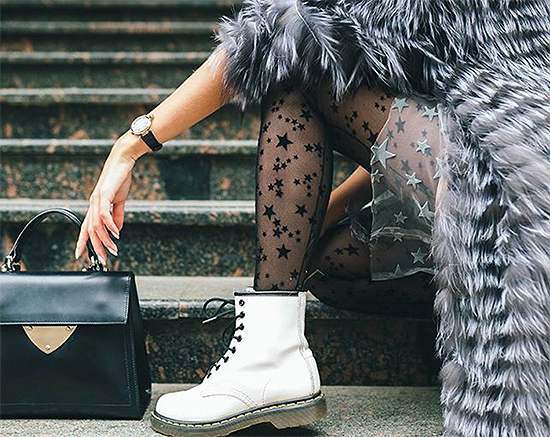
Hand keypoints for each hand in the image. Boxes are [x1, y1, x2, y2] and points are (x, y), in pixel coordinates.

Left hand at [75, 133, 146, 262]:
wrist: (122, 160)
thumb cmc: (120, 178)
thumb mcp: (119, 200)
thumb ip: (117, 215)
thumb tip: (117, 229)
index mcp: (96, 206)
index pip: (86, 227)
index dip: (82, 242)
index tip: (81, 256)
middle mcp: (93, 204)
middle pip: (90, 230)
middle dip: (96, 247)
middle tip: (104, 260)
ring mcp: (97, 200)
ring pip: (97, 226)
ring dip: (106, 240)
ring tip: (114, 249)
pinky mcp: (104, 194)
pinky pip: (104, 214)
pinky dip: (110, 225)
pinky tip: (116, 233)